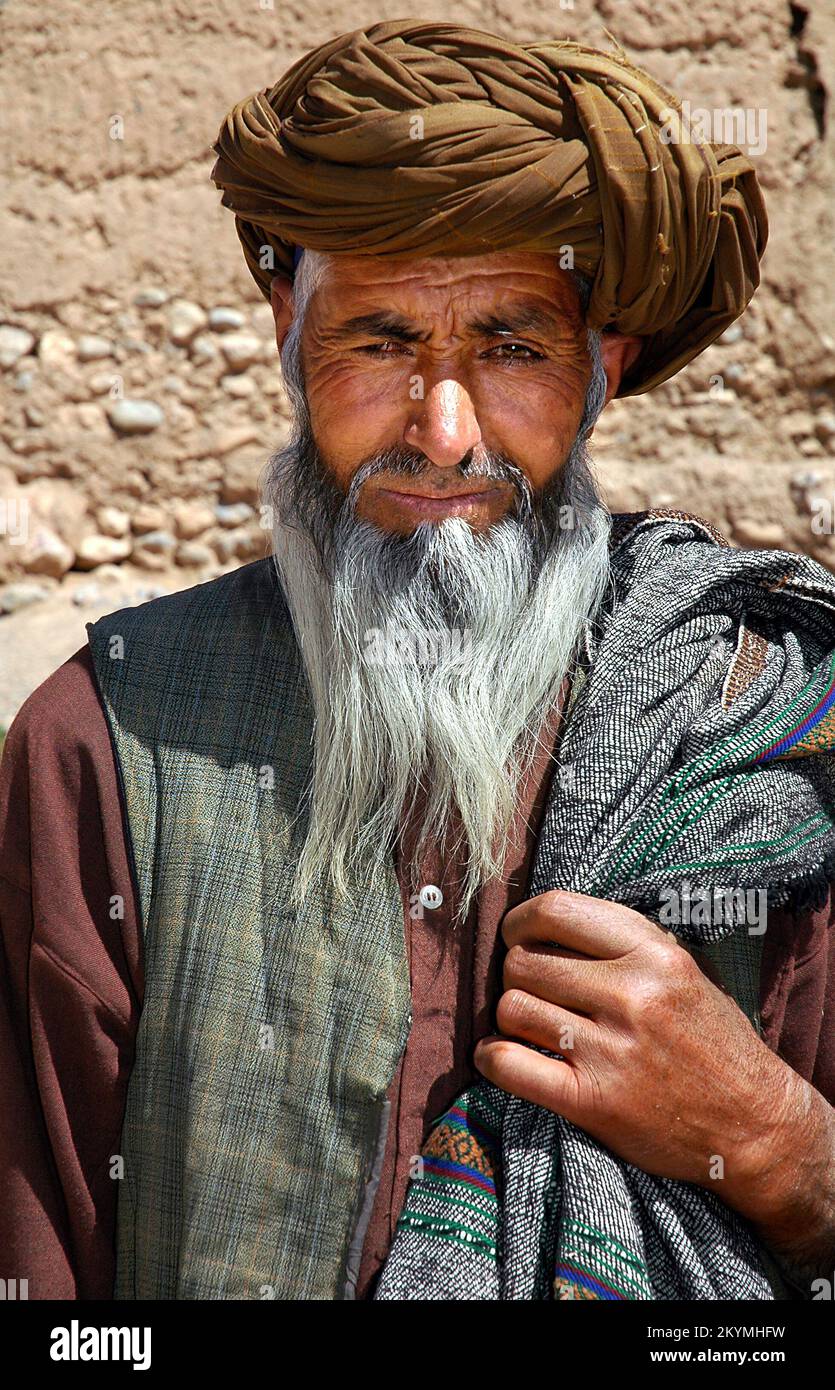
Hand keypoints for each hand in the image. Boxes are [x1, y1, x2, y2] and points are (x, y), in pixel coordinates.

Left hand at [473, 888, 799, 1196]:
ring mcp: (610, 1049)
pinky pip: (508, 1064)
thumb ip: (622, 941)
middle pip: (524, 960)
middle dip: (515, 972)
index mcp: (654, 954)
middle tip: (531, 991)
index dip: (521, 921)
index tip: (518, 936)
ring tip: (527, 1026)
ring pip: (512, 1007)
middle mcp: (632, 995)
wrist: (755, 1125)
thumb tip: (546, 920)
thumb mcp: (682, 970)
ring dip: (509, 1016)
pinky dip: (491, 1058)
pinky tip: (499, 1056)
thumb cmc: (711, 1040)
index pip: (556, 909)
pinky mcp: (592, 1101)